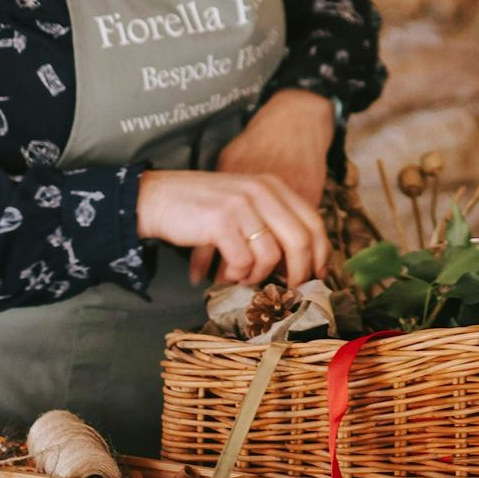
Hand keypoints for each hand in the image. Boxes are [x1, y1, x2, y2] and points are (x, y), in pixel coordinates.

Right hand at [187, 90, 335, 285]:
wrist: (158, 197)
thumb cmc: (203, 207)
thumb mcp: (245, 203)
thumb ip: (272, 222)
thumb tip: (301, 263)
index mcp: (273, 186)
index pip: (313, 222)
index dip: (320, 254)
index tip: (317, 277)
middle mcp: (262, 191)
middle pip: (300, 241)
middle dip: (298, 273)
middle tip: (287, 291)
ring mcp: (242, 205)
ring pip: (270, 256)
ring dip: (256, 275)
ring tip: (239, 277)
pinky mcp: (221, 221)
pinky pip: (242, 261)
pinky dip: (235, 274)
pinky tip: (222, 272)